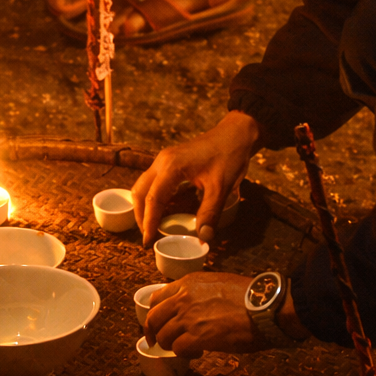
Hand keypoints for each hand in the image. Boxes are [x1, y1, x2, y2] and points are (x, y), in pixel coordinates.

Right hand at [131, 110, 260, 245]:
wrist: (236, 134)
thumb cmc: (229, 156)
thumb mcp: (221, 187)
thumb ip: (209, 213)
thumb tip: (203, 238)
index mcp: (171, 167)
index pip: (153, 200)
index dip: (148, 223)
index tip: (147, 242)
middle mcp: (162, 161)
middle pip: (140, 192)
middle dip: (140, 216)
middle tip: (147, 236)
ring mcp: (164, 159)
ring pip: (143, 185)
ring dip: (143, 206)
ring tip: (151, 225)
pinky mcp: (169, 160)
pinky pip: (152, 181)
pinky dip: (151, 197)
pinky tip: (161, 209)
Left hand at [144, 272, 258, 357]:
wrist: (267, 306)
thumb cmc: (250, 296)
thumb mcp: (218, 284)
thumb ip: (199, 293)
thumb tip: (193, 308)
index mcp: (188, 283)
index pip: (156, 298)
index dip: (155, 315)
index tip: (157, 325)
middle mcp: (183, 298)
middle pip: (153, 318)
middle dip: (155, 333)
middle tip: (161, 344)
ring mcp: (188, 318)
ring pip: (164, 336)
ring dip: (173, 346)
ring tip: (188, 348)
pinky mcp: (197, 337)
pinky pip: (178, 349)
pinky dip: (185, 354)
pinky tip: (198, 353)